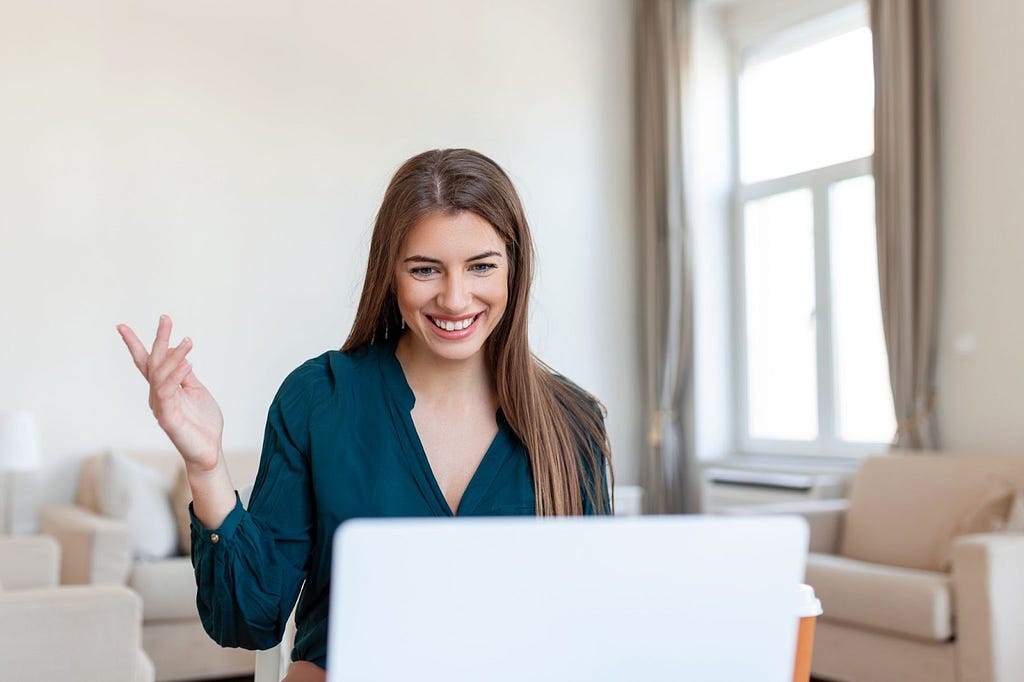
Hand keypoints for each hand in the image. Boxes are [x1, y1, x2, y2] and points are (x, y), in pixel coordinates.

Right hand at [116, 315, 222, 471]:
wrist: (209, 450)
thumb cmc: (202, 422)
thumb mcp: (195, 390)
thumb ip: (184, 374)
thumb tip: (178, 352)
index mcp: (163, 388)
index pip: (147, 362)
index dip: (136, 344)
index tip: (122, 326)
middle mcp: (157, 395)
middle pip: (153, 363)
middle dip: (158, 339)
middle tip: (165, 318)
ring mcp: (161, 406)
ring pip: (161, 375)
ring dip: (174, 356)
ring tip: (188, 341)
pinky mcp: (168, 417)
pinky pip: (168, 392)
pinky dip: (176, 376)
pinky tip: (188, 364)